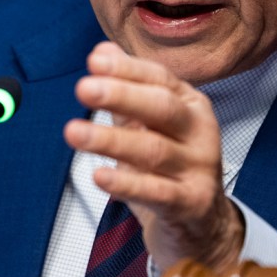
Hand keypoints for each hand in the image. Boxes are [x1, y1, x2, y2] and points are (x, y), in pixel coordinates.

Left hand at [63, 41, 243, 273]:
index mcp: (190, 105)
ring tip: (75, 132)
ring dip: (110, 140)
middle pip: (162, 108)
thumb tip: (101, 51)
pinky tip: (100, 176)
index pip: (159, 79)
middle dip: (122, 95)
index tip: (93, 62)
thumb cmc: (171, 168)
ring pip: (154, 150)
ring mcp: (199, 168)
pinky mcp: (192, 203)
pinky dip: (127, 184)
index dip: (127, 69)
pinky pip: (157, 193)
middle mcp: (200, 132)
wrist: (202, 225)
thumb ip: (126, 89)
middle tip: (84, 89)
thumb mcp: (150, 125)